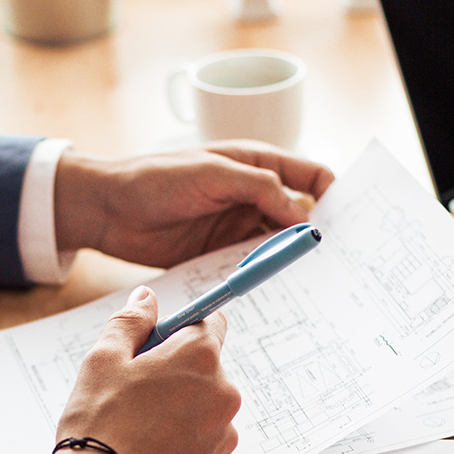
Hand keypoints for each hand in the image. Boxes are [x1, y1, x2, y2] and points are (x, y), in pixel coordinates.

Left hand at [53, 141, 334, 267]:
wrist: (107, 209)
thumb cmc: (155, 178)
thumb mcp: (212, 174)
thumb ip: (258, 187)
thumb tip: (300, 212)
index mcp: (257, 163)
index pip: (311, 175)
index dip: (334, 194)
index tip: (347, 220)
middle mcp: (254, 195)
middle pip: (300, 216)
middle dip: (317, 234)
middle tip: (335, 259)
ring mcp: (238, 226)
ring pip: (278, 245)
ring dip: (291, 259)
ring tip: (311, 280)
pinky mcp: (220, 253)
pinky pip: (252, 266)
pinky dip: (264, 276)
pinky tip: (275, 289)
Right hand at [54, 286, 240, 453]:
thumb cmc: (100, 425)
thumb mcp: (103, 360)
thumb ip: (130, 322)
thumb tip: (146, 298)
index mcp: (200, 356)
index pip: (210, 321)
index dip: (181, 328)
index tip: (158, 341)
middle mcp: (224, 391)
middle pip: (205, 367)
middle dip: (175, 371)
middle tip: (134, 390)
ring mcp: (225, 432)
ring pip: (204, 405)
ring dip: (180, 408)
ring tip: (138, 428)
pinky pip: (204, 439)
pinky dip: (183, 440)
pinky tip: (150, 451)